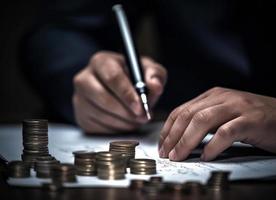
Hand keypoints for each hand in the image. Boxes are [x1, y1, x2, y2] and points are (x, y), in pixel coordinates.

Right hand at [73, 51, 166, 132]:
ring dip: (123, 122)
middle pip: (104, 98)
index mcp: (101, 62)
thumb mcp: (147, 70)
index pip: (112, 78)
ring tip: (137, 120)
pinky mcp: (81, 116)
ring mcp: (79, 99)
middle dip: (126, 112)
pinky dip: (115, 129)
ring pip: (101, 115)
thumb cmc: (132, 77)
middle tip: (143, 117)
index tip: (140, 107)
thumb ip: (155, 75)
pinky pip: (98, 128)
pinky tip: (125, 123)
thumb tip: (155, 86)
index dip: (127, 94)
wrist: (115, 88)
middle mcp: (84, 79)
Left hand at [159, 87, 275, 160]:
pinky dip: (213, 146)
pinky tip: (206, 156)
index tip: (162, 144)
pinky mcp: (251, 119)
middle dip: (173, 136)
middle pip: (188, 115)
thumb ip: (204, 120)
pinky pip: (226, 132)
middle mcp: (223, 98)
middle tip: (166, 153)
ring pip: (202, 121)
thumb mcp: (224, 114)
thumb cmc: (252, 119)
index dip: (168, 129)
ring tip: (179, 156)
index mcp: (213, 96)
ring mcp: (237, 107)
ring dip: (186, 141)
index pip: (182, 110)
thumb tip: (180, 137)